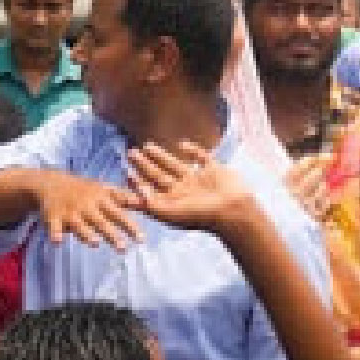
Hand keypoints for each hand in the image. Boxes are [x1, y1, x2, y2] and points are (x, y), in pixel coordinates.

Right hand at [39, 173, 148, 252]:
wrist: (52, 182)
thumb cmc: (83, 189)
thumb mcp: (103, 189)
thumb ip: (123, 197)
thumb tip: (145, 202)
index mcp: (101, 198)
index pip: (119, 213)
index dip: (130, 225)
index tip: (141, 239)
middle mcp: (87, 205)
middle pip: (101, 221)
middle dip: (112, 234)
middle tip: (123, 248)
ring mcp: (70, 211)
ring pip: (79, 224)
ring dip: (86, 234)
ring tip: (95, 243)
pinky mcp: (53, 216)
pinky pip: (54, 226)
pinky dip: (55, 233)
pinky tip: (57, 241)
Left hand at [124, 142, 255, 238]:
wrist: (233, 210)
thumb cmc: (202, 215)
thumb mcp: (172, 213)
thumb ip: (152, 204)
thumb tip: (134, 195)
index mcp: (174, 202)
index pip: (151, 190)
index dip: (138, 182)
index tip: (125, 172)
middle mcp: (184, 190)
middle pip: (160, 175)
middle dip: (145, 165)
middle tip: (130, 153)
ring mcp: (199, 180)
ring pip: (175, 165)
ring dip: (161, 156)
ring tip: (147, 146)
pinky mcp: (214, 170)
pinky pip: (201, 157)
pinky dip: (192, 150)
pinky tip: (181, 145)